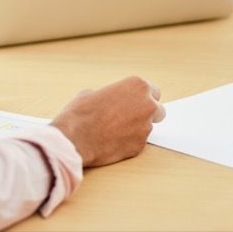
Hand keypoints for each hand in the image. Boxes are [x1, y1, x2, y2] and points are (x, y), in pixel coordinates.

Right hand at [51, 77, 165, 166]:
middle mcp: (147, 105)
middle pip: (158, 110)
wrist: (74, 138)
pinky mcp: (140, 146)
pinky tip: (111, 143)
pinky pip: (138, 143)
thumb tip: (110, 101)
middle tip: (131, 119)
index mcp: (138, 86)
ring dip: (136, 130)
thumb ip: (111, 95)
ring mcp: (146, 127)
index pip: (154, 92)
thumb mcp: (93, 93)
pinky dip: (128, 143)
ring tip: (113, 133)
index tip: (137, 104)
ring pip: (148, 128)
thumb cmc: (80, 113)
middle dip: (148, 115)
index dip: (145, 99)